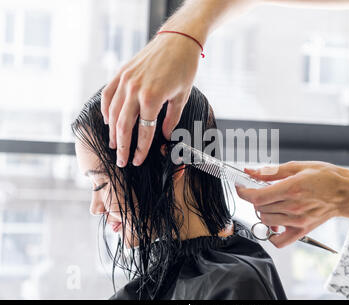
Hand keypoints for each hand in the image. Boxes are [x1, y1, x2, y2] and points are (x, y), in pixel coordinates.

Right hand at [101, 33, 201, 166]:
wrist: (177, 40)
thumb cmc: (184, 67)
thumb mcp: (182, 96)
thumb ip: (171, 119)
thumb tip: (164, 136)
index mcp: (152, 98)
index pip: (144, 131)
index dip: (141, 149)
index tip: (138, 160)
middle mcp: (134, 90)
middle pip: (123, 126)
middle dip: (122, 146)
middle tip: (121, 161)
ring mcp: (125, 80)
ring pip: (113, 112)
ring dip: (112, 131)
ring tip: (114, 145)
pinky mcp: (121, 73)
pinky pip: (108, 95)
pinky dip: (106, 109)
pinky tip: (108, 120)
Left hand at [236, 161, 348, 247]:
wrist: (346, 193)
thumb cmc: (325, 177)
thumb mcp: (297, 167)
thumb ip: (270, 171)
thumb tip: (250, 171)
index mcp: (291, 189)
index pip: (257, 196)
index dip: (244, 192)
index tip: (241, 187)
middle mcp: (293, 207)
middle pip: (259, 208)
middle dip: (256, 198)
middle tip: (263, 190)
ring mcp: (297, 221)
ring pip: (266, 221)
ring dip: (263, 211)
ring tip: (272, 203)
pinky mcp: (302, 231)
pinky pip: (279, 242)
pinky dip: (272, 234)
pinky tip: (275, 223)